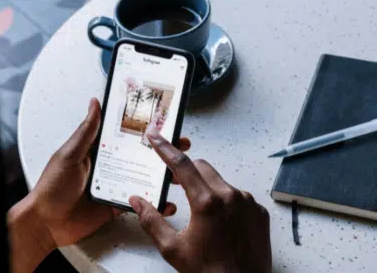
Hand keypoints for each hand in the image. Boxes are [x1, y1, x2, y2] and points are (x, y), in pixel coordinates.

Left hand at [28, 98, 190, 247]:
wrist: (47, 223)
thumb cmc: (53, 186)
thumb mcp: (70, 154)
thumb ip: (86, 132)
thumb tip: (95, 103)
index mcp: (101, 150)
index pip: (129, 136)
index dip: (148, 130)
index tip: (166, 124)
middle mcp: (112, 165)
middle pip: (142, 155)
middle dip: (164, 151)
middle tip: (182, 146)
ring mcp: (117, 185)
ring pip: (145, 178)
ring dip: (163, 176)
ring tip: (179, 175)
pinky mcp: (118, 204)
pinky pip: (139, 202)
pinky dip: (154, 203)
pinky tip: (166, 202)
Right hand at [129, 132, 271, 272]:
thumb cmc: (209, 271)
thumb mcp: (173, 249)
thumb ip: (151, 220)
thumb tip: (137, 201)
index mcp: (207, 203)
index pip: (181, 165)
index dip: (165, 149)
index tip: (156, 137)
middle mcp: (230, 196)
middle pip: (203, 167)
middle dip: (187, 171)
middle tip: (177, 184)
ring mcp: (247, 202)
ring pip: (220, 180)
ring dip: (207, 187)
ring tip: (202, 211)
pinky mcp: (259, 211)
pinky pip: (238, 195)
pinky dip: (226, 200)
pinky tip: (221, 220)